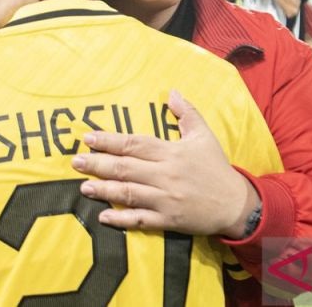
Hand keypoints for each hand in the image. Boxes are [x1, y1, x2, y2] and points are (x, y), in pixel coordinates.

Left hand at [72, 90, 258, 237]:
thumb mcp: (204, 135)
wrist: (236, 203)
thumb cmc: (216, 167)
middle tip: (75, 161)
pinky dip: (121, 219)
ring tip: (83, 186)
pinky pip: (140, 220)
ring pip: (128, 193)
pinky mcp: (168, 220)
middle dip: (98, 164)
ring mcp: (166, 199)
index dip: (109, 141)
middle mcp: (165, 175)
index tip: (88, 138)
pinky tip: (103, 216)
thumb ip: (186, 112)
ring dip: (104, 190)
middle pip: (125, 168)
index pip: (134, 144)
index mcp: (171, 152)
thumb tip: (172, 91)